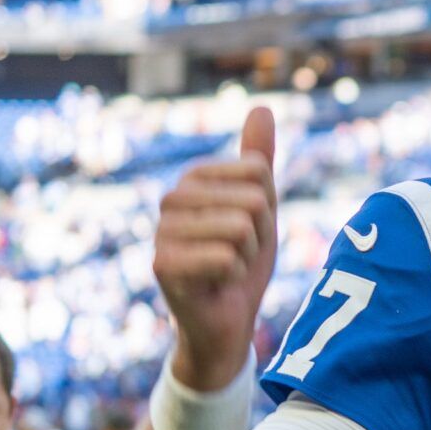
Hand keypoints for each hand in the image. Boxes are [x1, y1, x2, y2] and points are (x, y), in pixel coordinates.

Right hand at [153, 105, 278, 390]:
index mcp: (193, 180)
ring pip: (241, 229)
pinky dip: (233, 278)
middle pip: (252, 201)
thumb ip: (258, 161)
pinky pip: (226, 258)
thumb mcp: (260, 209)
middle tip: (239, 257)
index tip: (250, 232)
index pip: (258, 173)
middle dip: (260, 236)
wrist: (225, 322)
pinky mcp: (163, 265)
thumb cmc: (241, 265)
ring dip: (246, 258)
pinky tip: (214, 286)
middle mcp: (171, 200)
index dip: (267, 208)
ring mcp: (162, 232)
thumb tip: (263, 107)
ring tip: (227, 270)